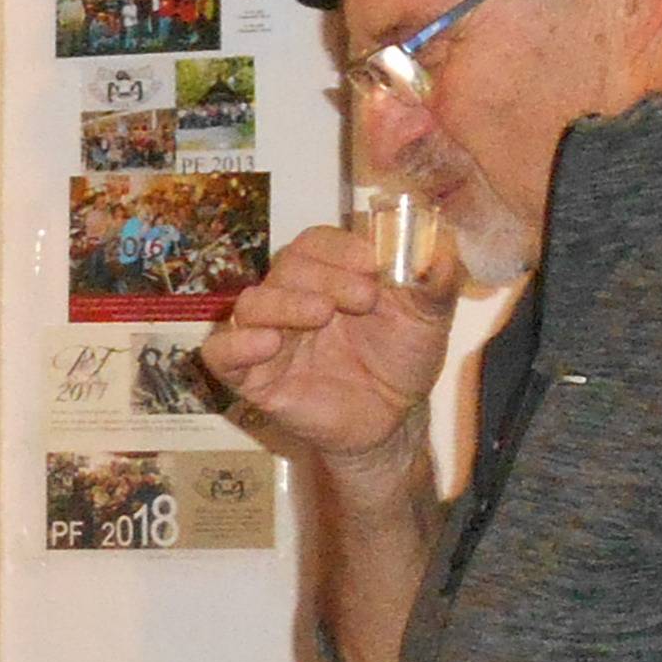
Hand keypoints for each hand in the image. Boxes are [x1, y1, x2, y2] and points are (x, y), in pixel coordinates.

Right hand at [194, 221, 460, 469]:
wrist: (393, 420)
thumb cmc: (402, 360)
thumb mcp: (430, 316)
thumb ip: (436, 279)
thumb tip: (440, 245)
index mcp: (329, 273)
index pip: (316, 242)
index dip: (339, 247)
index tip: (372, 264)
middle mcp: (294, 297)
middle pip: (286, 266)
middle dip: (325, 276)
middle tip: (364, 300)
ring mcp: (271, 335)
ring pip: (252, 302)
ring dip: (285, 302)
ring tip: (321, 315)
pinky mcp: (254, 376)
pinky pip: (221, 354)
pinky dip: (236, 344)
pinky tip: (268, 343)